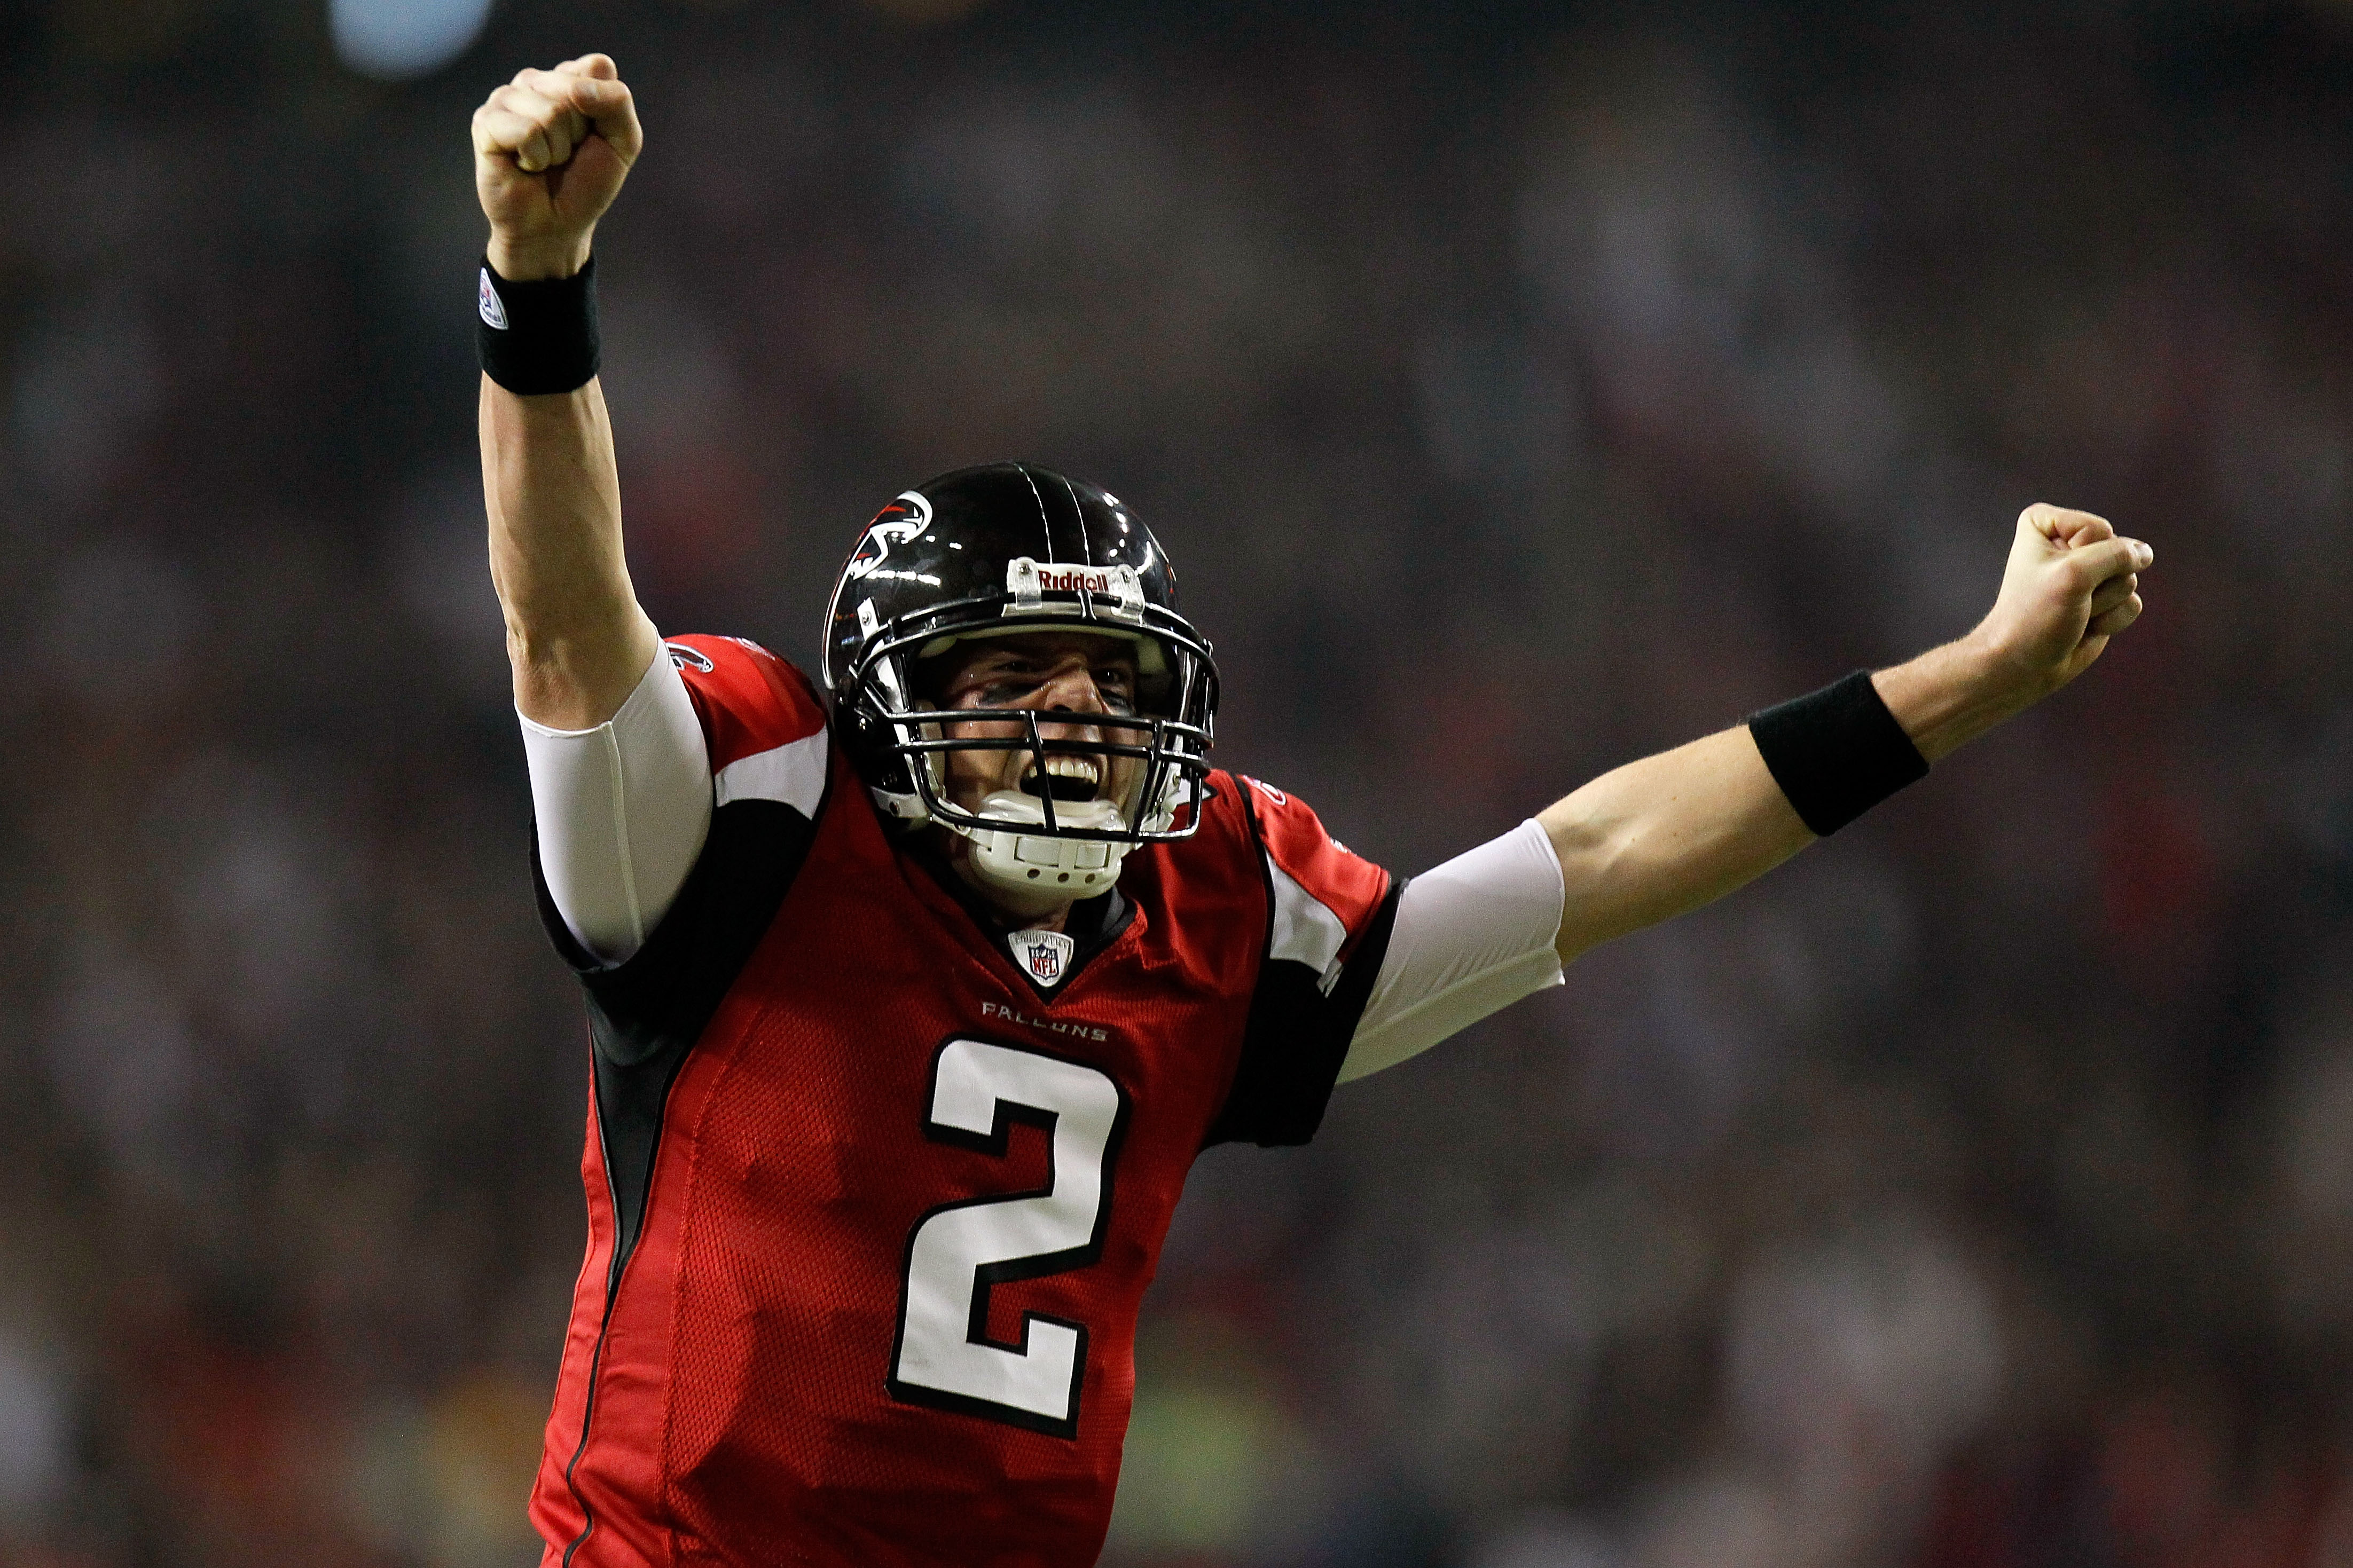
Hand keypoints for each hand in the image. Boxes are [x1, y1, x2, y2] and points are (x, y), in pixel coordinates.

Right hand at [472, 54, 641, 280]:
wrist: (555, 226)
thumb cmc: (586, 183)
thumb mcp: (622, 142)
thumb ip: (617, 102)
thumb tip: (576, 88)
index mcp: (568, 78)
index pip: (597, 67)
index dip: (605, 110)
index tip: (594, 136)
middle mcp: (535, 81)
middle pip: (574, 90)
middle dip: (580, 134)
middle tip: (566, 155)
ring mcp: (507, 98)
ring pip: (551, 111)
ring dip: (558, 149)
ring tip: (545, 161)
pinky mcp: (486, 121)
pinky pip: (526, 131)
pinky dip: (535, 158)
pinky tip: (525, 165)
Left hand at [1971, 503, 2151, 697]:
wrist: (2023, 665)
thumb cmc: (2034, 617)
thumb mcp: (2073, 575)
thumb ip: (2116, 554)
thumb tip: (2146, 553)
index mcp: (2045, 523)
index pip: (2099, 529)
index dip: (2083, 559)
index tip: (2052, 578)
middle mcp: (2067, 543)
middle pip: (2118, 551)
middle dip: (2098, 583)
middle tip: (2066, 600)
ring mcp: (2088, 572)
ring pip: (2128, 577)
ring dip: (2104, 603)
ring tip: (2074, 613)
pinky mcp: (2102, 598)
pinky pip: (2132, 601)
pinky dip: (2112, 619)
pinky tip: (2086, 626)